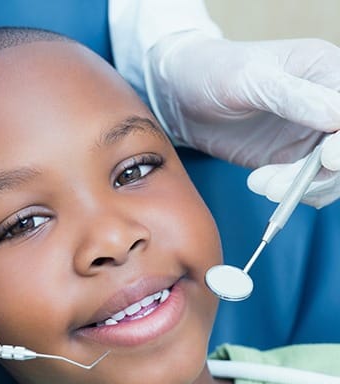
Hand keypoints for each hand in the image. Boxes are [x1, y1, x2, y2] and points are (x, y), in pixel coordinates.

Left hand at [145, 31, 339, 205]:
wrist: (181, 96)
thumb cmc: (213, 72)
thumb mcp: (249, 78)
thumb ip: (292, 96)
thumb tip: (337, 116)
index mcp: (324, 71)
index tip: (328, 158)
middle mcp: (324, 104)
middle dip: (318, 172)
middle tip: (278, 183)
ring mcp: (309, 134)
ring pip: (329, 174)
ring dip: (299, 187)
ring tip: (261, 183)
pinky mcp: (289, 158)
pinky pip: (304, 184)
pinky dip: (287, 191)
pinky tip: (259, 182)